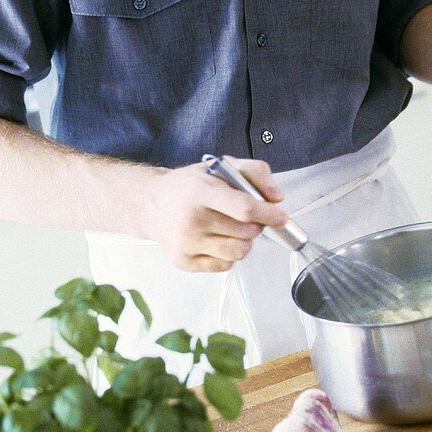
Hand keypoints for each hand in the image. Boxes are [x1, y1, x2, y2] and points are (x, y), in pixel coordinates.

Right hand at [143, 156, 286, 271]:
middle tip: (246, 216)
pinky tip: (217, 239)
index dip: (268, 214)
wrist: (151, 204)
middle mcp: (192, 218)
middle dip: (256, 225)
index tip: (280, 216)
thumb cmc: (188, 186)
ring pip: (239, 252)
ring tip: (233, 228)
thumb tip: (276, 197)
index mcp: (201, 191)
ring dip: (245, 241)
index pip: (245, 208)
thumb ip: (254, 172)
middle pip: (246, 232)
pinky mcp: (184, 262)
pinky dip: (229, 254)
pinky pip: (225, 265)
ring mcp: (187, 243)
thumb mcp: (220, 166)